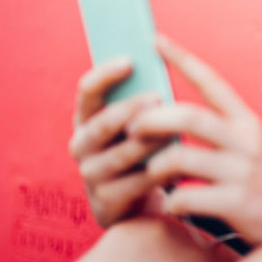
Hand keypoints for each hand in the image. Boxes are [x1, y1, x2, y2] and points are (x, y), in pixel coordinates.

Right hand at [68, 58, 170, 226]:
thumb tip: (165, 58)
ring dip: (149, 141)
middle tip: (157, 97)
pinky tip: (180, 163)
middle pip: (102, 123)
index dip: (105, 74)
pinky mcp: (106, 202)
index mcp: (86, 119)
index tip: (130, 60)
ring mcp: (90, 175)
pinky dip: (159, 172)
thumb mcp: (138, 122)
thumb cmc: (144, 149)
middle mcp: (81, 145)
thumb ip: (144, 98)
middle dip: (130, 108)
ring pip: (121, 154)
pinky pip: (135, 183)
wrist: (139, 203)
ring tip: (174, 129)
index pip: (87, 91)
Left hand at [128, 35, 261, 250]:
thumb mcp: (246, 145)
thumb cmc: (260, 181)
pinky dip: (171, 200)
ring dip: (155, 165)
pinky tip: (172, 203)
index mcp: (245, 121)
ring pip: (182, 158)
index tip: (154, 39)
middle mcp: (246, 141)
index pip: (211, 81)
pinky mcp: (238, 203)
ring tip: (148, 172)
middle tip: (130, 126)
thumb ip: (216, 129)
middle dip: (153, 119)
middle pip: (190, 118)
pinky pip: (187, 197)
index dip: (182, 58)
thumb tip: (165, 113)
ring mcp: (242, 172)